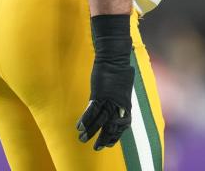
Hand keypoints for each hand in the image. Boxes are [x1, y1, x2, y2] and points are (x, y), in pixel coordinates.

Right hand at [76, 15, 133, 150]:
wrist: (115, 56)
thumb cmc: (120, 67)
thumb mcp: (124, 84)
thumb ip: (122, 94)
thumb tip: (121, 96)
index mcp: (125, 103)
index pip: (123, 125)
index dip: (117, 135)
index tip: (111, 143)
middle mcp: (118, 104)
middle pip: (112, 126)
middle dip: (104, 139)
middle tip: (97, 148)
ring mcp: (108, 99)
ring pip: (100, 121)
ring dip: (90, 132)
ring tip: (82, 140)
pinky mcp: (99, 94)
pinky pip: (91, 111)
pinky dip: (85, 120)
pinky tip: (78, 127)